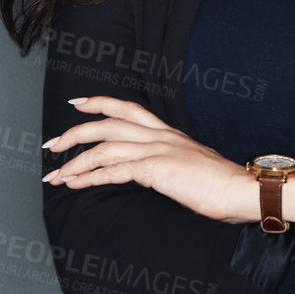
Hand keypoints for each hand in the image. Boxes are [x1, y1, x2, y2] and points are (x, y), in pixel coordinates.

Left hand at [40, 96, 254, 221]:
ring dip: (75, 162)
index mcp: (169, 134)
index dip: (100, 103)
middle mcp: (160, 137)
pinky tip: (76, 183)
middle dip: (74, 133)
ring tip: (57, 175)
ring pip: (104, 148)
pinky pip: (114, 171)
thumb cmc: (222, 185)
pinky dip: (90, 177)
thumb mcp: (191, 167)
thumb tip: (153, 174)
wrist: (242, 190)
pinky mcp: (157, 170)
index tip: (78, 104)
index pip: (128, 109)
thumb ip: (169, 164)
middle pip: (107, 124)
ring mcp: (158, 151)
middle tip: (52, 144)